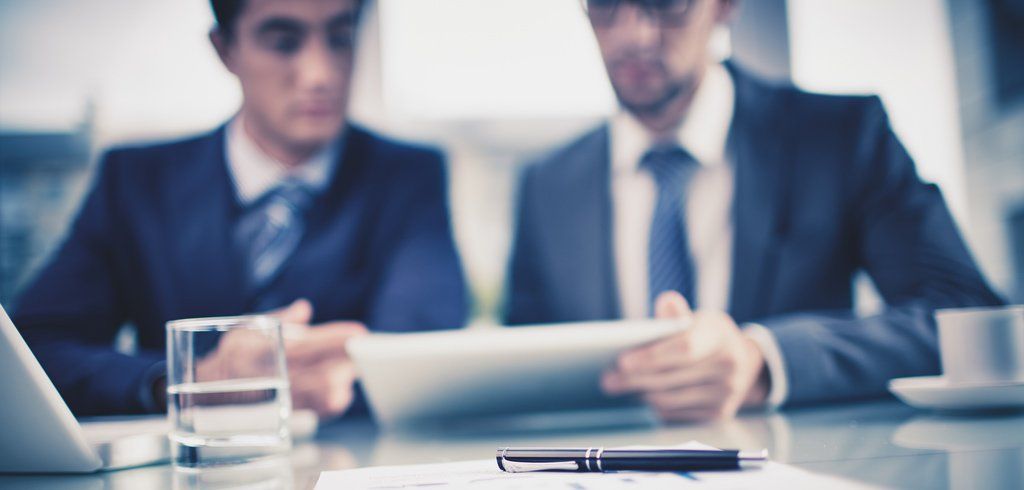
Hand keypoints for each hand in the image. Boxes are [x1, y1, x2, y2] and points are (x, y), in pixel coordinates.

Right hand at [195, 299, 367, 419]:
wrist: (205, 393)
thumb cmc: (230, 357)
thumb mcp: (245, 329)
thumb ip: (278, 319)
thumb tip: (304, 310)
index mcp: (264, 351)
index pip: (308, 344)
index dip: (337, 338)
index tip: (359, 332)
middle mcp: (273, 378)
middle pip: (324, 374)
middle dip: (348, 361)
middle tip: (361, 351)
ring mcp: (281, 399)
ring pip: (325, 395)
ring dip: (344, 379)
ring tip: (351, 367)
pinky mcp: (286, 415)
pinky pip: (320, 411)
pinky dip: (337, 399)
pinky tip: (342, 388)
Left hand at [601, 291, 769, 421]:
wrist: (742, 361)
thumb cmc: (707, 336)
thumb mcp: (697, 318)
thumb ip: (677, 313)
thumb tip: (666, 301)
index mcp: (719, 337)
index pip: (684, 349)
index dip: (651, 357)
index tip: (622, 360)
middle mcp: (728, 366)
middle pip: (671, 379)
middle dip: (634, 380)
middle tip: (608, 380)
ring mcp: (726, 393)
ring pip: (670, 400)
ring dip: (640, 394)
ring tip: (618, 386)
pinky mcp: (719, 413)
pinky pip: (676, 414)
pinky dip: (654, 407)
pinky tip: (639, 397)